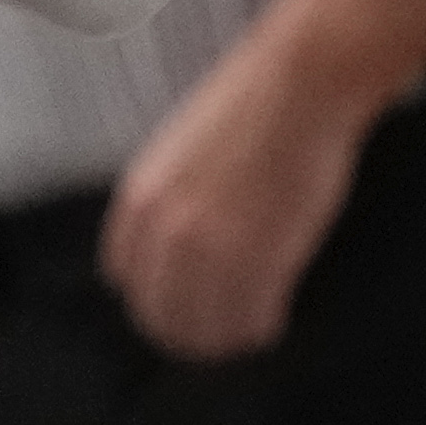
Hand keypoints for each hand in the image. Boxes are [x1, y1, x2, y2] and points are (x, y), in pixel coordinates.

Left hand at [96, 19, 382, 359]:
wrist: (300, 86)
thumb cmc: (251, 108)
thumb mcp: (179, 155)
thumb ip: (168, 204)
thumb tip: (178, 249)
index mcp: (138, 201)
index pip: (125, 279)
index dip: (156, 298)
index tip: (182, 305)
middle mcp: (162, 230)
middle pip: (158, 314)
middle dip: (188, 330)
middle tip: (220, 332)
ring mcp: (208, 248)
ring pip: (202, 328)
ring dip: (226, 337)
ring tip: (249, 331)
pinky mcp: (258, 259)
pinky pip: (249, 320)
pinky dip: (260, 328)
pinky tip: (274, 320)